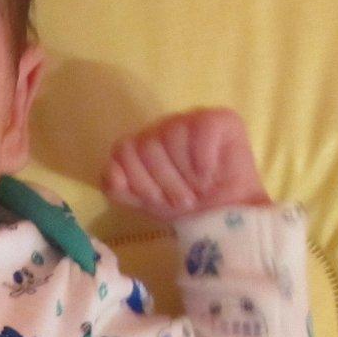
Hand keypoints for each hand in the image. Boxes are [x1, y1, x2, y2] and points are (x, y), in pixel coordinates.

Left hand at [103, 108, 272, 221]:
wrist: (224, 216)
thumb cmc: (185, 207)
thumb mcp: (144, 203)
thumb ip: (118, 188)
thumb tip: (113, 175)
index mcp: (141, 144)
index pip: (122, 150)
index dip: (138, 180)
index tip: (157, 200)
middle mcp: (162, 128)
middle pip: (147, 145)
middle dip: (164, 182)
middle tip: (182, 200)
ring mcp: (190, 120)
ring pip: (172, 136)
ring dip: (185, 174)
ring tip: (197, 190)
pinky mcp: (219, 119)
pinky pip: (200, 130)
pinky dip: (203, 158)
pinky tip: (208, 174)